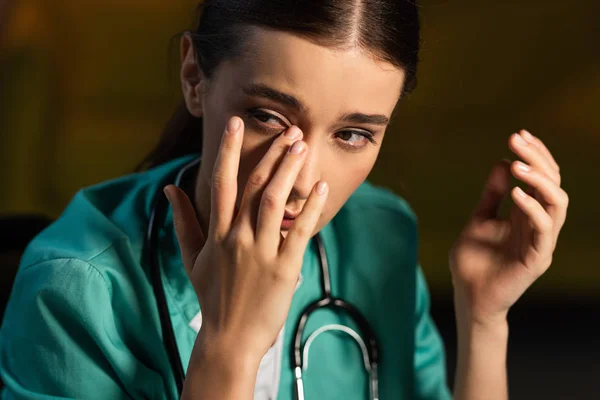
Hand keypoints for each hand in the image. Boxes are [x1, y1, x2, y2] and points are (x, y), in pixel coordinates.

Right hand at [164, 116, 327, 360]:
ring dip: (290, 170)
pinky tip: (321, 186)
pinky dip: (311, 207)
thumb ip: (183, 222)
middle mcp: (237, 237)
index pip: (221, 182)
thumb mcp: (191, 259)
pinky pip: (299, 231)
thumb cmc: (211, 296)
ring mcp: (261, 252)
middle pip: (255, 185)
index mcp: (216, 233)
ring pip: (276, 201)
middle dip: (272, 154)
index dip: (228, 149)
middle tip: (290, 130)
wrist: (228, 339)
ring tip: (302, 146)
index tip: (235, 123)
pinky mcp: (283, 268)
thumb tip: (170, 189)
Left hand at [449, 129, 568, 325]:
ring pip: (558, 203)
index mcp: (527, 214)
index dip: (535, 155)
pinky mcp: (538, 258)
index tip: (517, 135)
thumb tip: (502, 163)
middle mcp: (539, 224)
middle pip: (553, 183)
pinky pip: (544, 228)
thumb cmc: (473, 261)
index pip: (543, 177)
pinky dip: (533, 208)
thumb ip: (491, 195)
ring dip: (539, 179)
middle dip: (537, 158)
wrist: (469, 295)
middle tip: (516, 140)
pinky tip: (516, 194)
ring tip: (517, 164)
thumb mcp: (478, 220)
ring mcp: (541, 241)